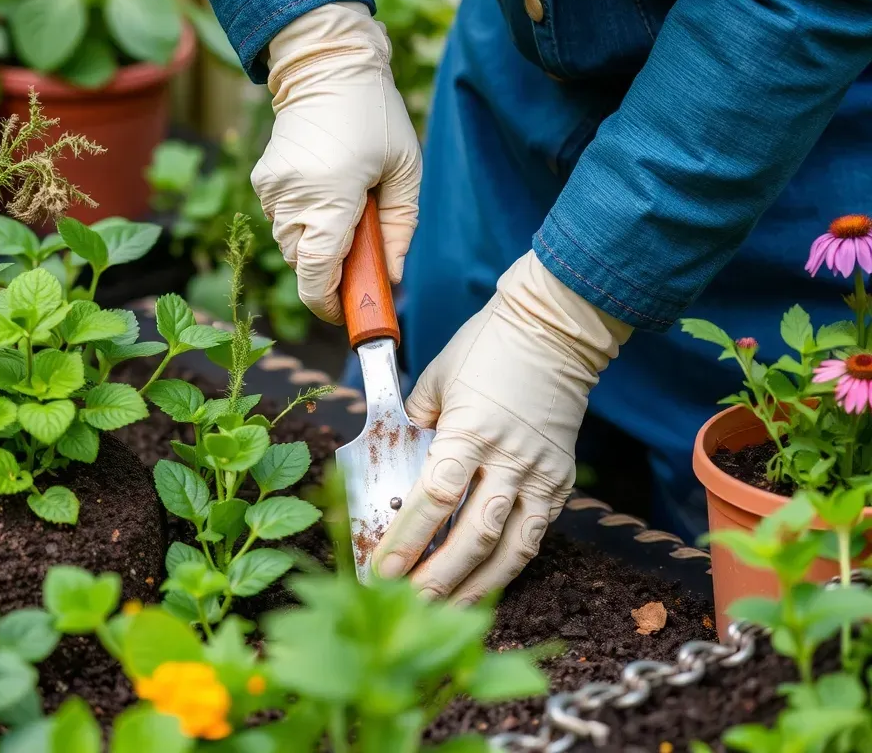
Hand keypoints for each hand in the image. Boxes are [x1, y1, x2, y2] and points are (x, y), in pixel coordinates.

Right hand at [251, 2, 420, 323]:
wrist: (326, 64)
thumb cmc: (375, 115)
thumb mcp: (405, 172)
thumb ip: (399, 229)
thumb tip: (392, 277)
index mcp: (332, 196)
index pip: (317, 271)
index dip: (329, 302)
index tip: (346, 312)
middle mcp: (294, 197)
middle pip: (303, 264)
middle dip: (328, 272)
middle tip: (360, 259)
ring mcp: (273, 189)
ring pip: (289, 244)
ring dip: (316, 246)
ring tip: (346, 214)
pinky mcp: (264, 180)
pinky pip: (282, 220)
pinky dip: (304, 221)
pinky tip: (327, 193)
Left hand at [371, 252, 632, 602]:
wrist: (554, 329)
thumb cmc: (485, 347)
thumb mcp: (435, 378)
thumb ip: (413, 423)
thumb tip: (395, 462)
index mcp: (471, 429)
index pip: (436, 497)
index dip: (408, 539)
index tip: (381, 569)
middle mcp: (509, 458)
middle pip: (473, 534)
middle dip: (436, 577)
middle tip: (404, 603)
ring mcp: (541, 474)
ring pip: (511, 549)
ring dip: (475, 586)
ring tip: (443, 612)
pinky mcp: (560, 483)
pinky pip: (534, 536)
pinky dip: (507, 566)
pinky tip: (481, 586)